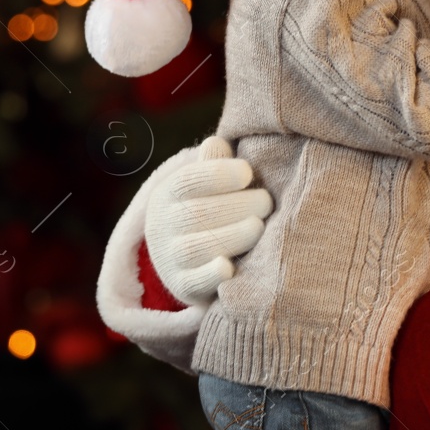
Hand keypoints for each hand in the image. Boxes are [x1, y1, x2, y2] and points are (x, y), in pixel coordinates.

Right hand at [143, 137, 272, 304]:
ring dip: (232, 235)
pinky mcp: (182, 286)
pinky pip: (193, 282)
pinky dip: (211, 276)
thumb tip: (217, 143)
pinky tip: (230, 267)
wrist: (182, 259)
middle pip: (195, 214)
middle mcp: (162, 226)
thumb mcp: (205, 184)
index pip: (187, 181)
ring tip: (259, 226)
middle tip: (266, 201)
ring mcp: (170, 259)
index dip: (218, 174)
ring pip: (195, 247)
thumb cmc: (208, 208)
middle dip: (236, 205)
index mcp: (167, 195)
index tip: (248, 172)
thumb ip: (213, 164)